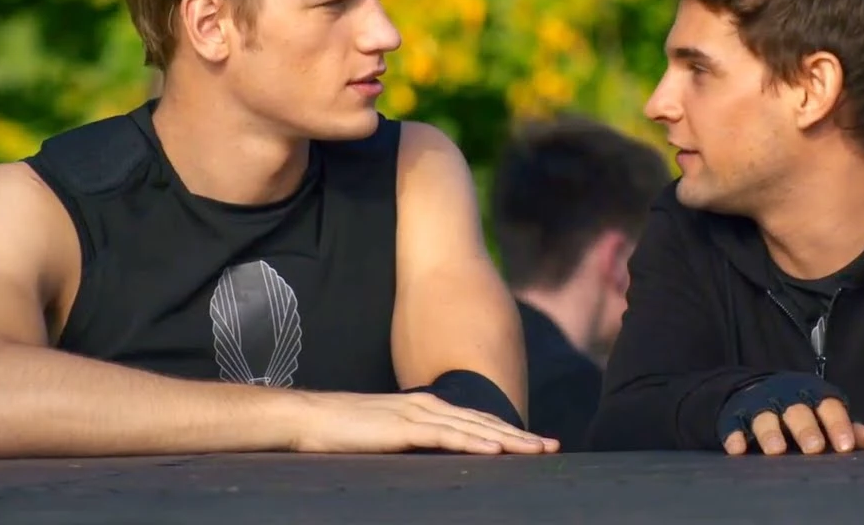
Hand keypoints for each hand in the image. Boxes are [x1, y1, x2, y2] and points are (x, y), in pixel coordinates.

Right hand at [290, 391, 560, 454]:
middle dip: (520, 435)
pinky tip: (495, 450)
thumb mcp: (388, 436)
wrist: (310, 418)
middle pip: (484, 422)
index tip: (535, 443)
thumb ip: (414, 442)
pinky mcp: (403, 427)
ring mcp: (417, 413)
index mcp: (426, 407)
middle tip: (553, 447)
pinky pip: (446, 435)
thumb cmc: (344, 432)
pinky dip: (474, 442)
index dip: (507, 431)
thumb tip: (435, 459)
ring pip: (473, 428)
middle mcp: (429, 405)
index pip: (476, 421)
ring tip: (537, 450)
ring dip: (508, 439)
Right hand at [723, 400, 863, 455]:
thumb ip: (845, 427)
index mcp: (813, 395)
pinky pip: (734, 425)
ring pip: (765, 417)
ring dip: (770, 433)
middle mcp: (786, 398)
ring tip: (776, 451)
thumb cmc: (800, 410)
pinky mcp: (735, 416)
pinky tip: (737, 449)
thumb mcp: (823, 414)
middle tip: (814, 448)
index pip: (828, 406)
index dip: (837, 425)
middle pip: (797, 411)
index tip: (846, 446)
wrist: (755, 392)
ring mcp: (759, 405)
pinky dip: (735, 436)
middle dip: (805, 429)